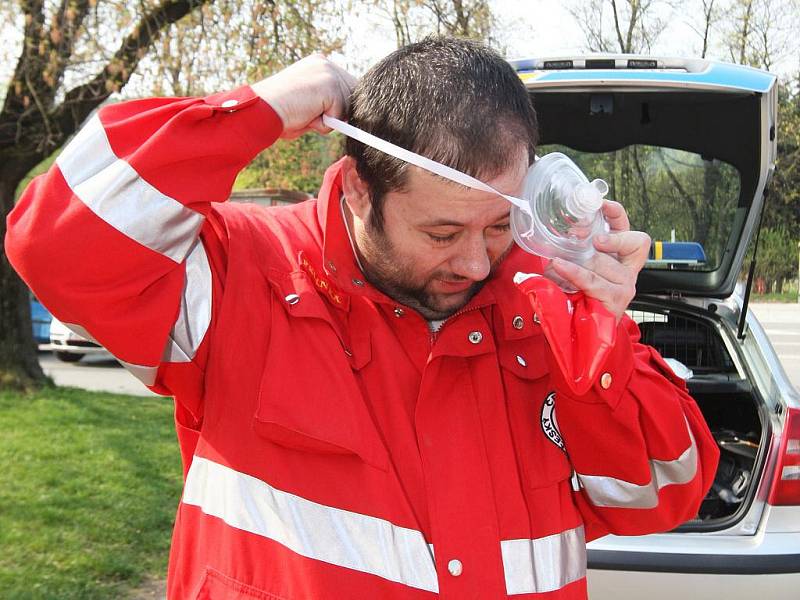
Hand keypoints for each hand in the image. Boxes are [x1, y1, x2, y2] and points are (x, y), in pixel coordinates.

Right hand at [251, 54, 357, 138]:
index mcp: (319, 64)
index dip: (341, 105)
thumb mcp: (307, 102)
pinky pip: (339, 116)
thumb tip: (345, 117)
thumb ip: (326, 103)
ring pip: (346, 108)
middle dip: (339, 113)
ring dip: (328, 119)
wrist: (262, 110)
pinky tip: (305, 115)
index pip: (346, 86)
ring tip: (304, 113)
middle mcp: (326, 63)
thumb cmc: (278, 112)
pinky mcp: (330, 86)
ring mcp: (329, 73)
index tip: (328, 115)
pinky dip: (323, 124)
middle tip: (310, 115)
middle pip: (353, 95)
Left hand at [548, 200, 649, 321]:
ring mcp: (625, 285)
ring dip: (577, 261)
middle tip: (580, 234)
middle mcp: (627, 270)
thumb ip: (569, 253)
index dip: (617, 215)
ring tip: (557, 265)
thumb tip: (553, 239)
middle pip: (625, 243)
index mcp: (620, 258)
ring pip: (603, 261)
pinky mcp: (617, 299)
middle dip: (600, 237)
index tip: (602, 204)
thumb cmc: (574, 300)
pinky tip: (560, 266)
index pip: (627, 229)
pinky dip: (574, 271)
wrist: (577, 337)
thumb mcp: (570, 269)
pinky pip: (592, 279)